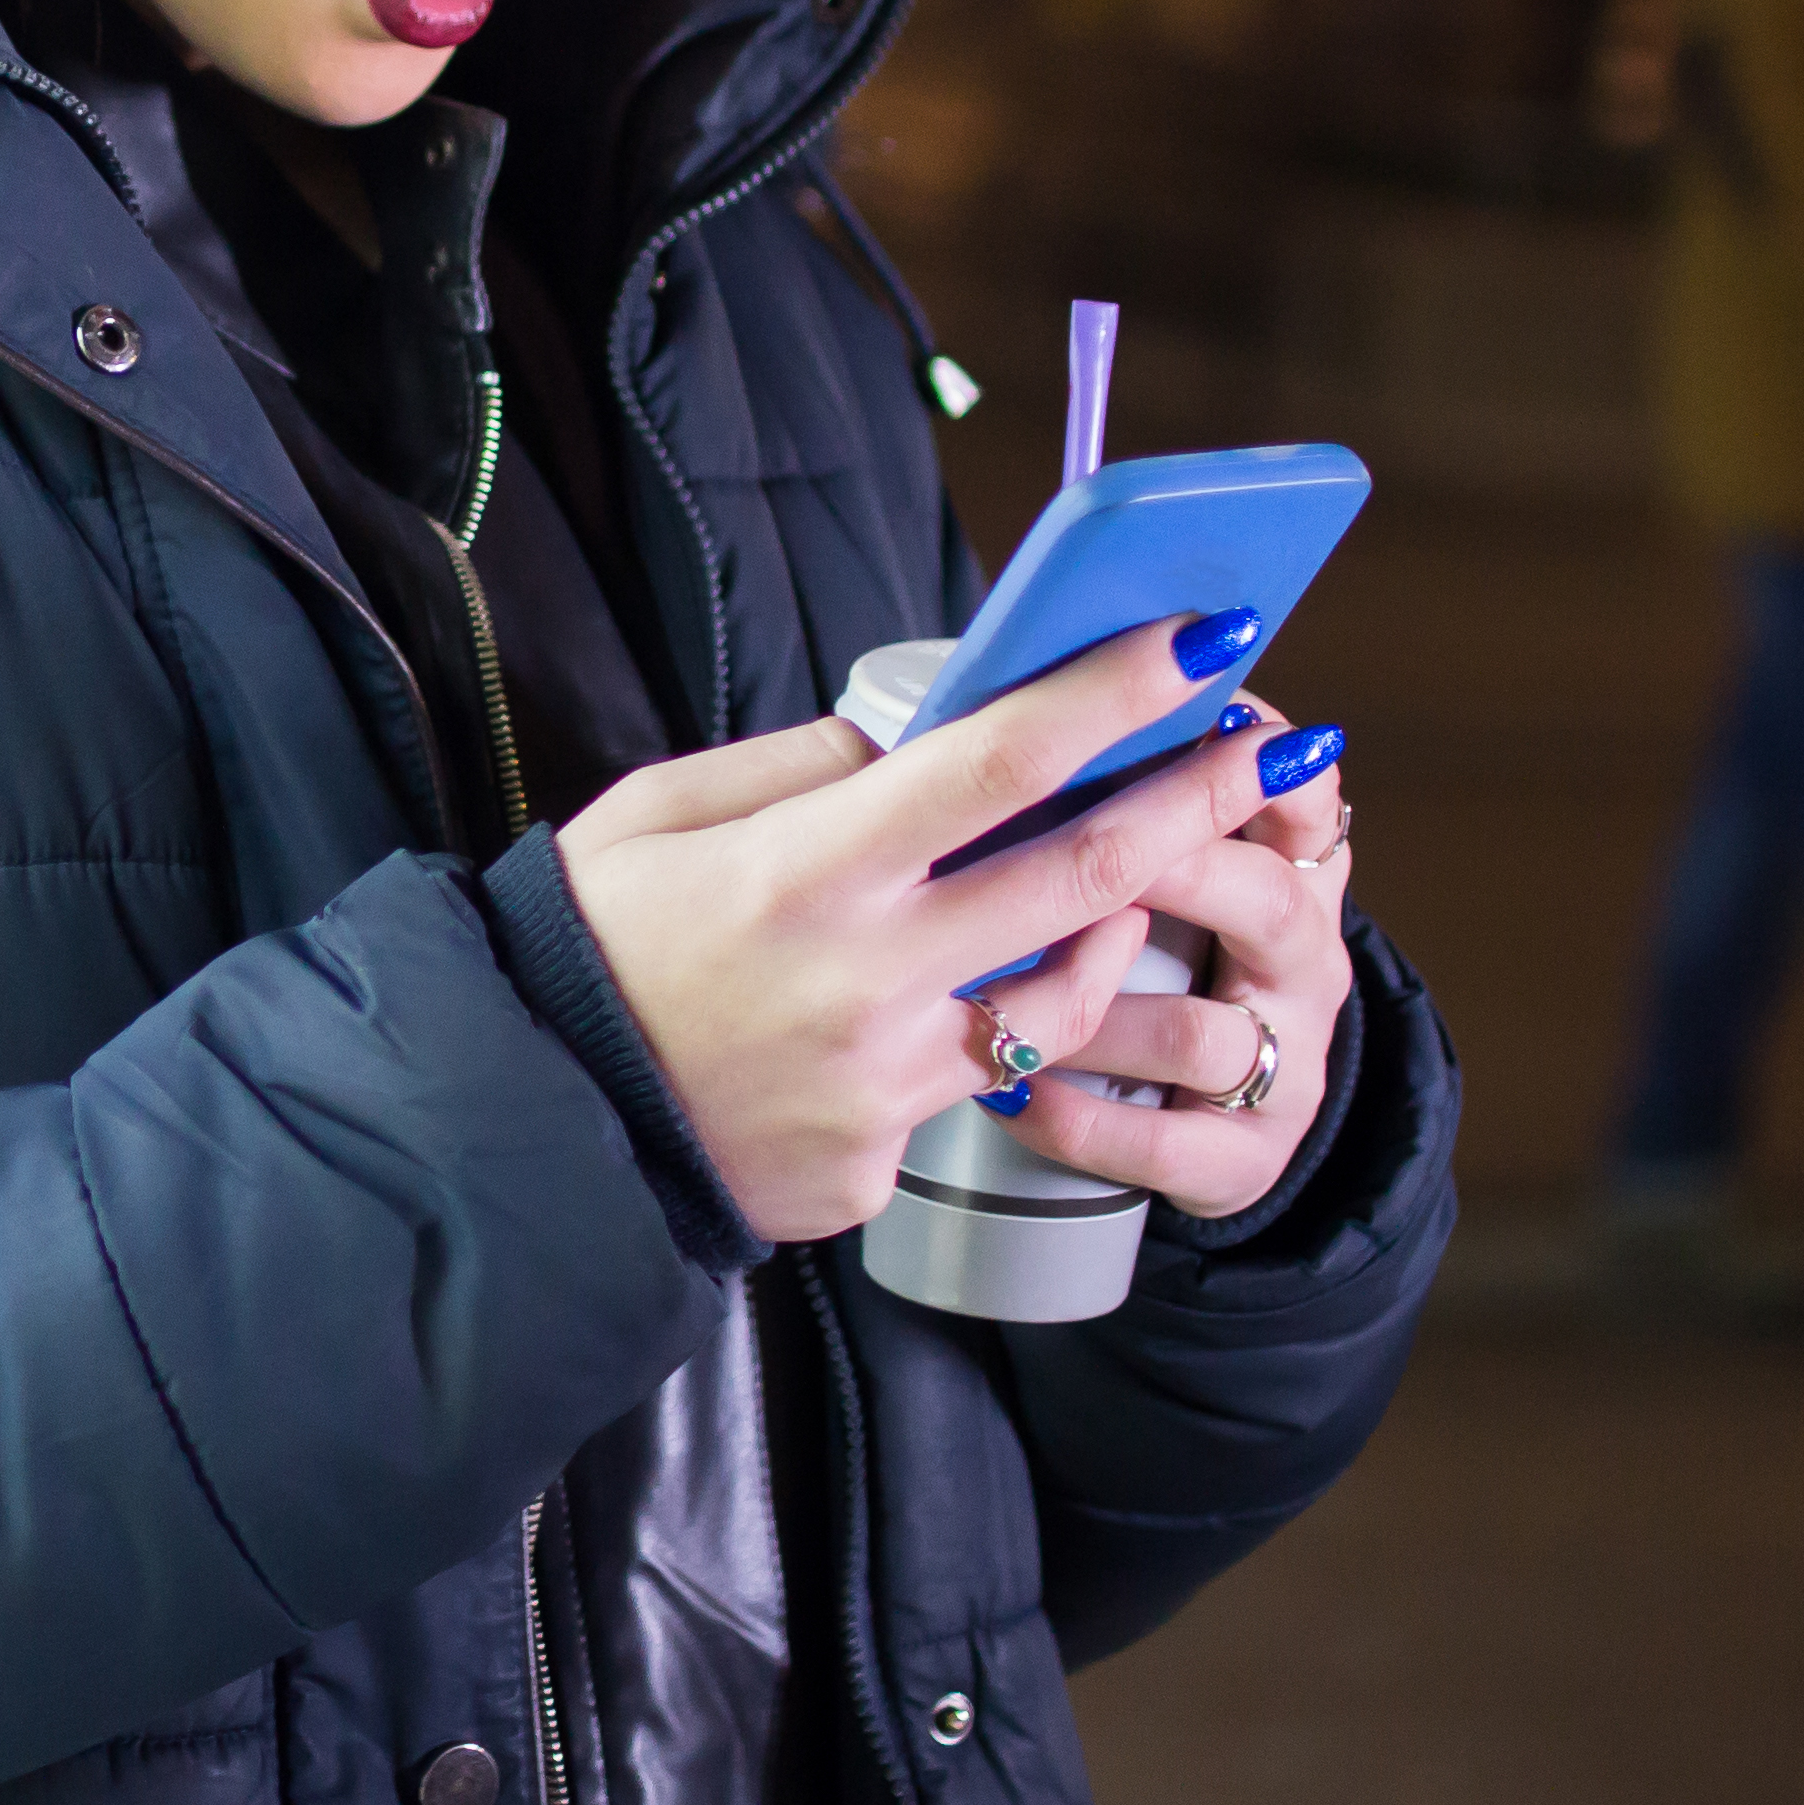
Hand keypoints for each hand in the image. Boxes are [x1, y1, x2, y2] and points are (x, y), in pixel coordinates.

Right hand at [556, 620, 1293, 1245]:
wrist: (533, 1126)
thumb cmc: (587, 948)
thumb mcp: (653, 817)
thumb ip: (789, 770)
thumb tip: (906, 737)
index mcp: (803, 870)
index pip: (995, 761)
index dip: (1108, 694)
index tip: (1193, 641)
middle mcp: (864, 978)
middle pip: (1081, 877)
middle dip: (1193, 801)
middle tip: (1270, 751)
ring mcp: (883, 1082)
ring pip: (1058, 997)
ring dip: (1120, 927)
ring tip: (1135, 882)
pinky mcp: (881, 1163)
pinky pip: (969, 1088)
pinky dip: (981, 1033)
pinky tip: (945, 1005)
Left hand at [993, 697, 1356, 1220]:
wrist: (1197, 1115)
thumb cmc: (1141, 949)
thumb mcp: (1151, 858)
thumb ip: (1104, 784)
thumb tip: (1001, 692)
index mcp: (1281, 864)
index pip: (1303, 795)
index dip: (1255, 757)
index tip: (1194, 719)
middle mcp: (1300, 956)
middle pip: (1257, 897)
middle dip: (1169, 865)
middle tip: (1072, 846)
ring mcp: (1281, 1063)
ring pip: (1200, 1031)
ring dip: (1097, 1012)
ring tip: (999, 992)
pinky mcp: (1242, 1158)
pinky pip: (1166, 1143)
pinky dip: (1081, 1119)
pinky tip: (1008, 1092)